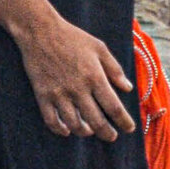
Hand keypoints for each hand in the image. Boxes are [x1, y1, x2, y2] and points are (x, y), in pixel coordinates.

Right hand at [13, 10, 137, 139]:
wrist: (40, 31)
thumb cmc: (73, 37)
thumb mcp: (99, 48)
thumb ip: (115, 69)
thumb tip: (128, 88)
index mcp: (95, 77)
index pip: (114, 107)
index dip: (124, 122)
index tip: (129, 128)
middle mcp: (78, 89)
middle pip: (96, 121)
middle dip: (107, 133)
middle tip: (112, 137)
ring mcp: (59, 94)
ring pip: (74, 125)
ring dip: (85, 132)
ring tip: (90, 131)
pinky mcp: (43, 95)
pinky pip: (51, 120)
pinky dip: (60, 129)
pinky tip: (67, 130)